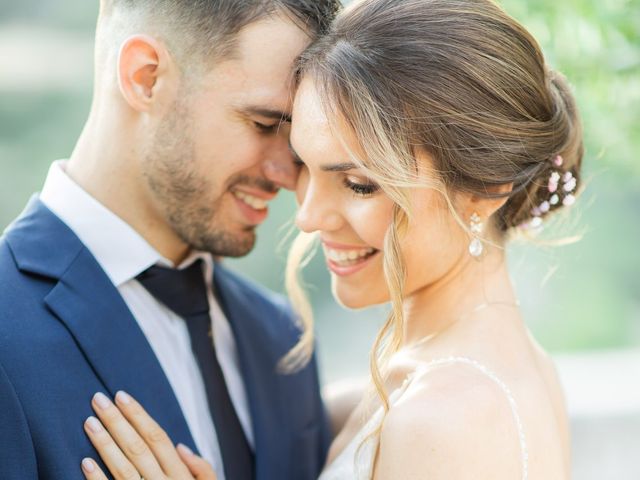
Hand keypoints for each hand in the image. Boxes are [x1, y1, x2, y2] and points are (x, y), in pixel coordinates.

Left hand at [81, 391, 215, 479]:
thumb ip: (203, 469)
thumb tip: (183, 445)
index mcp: (182, 477)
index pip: (158, 438)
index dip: (139, 416)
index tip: (122, 396)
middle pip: (138, 448)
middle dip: (117, 421)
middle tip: (98, 399)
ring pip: (123, 469)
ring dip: (104, 444)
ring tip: (88, 422)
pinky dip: (97, 479)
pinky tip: (84, 462)